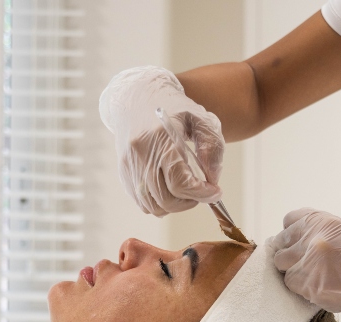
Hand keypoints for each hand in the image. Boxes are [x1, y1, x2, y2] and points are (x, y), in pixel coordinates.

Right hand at [99, 66, 223, 216]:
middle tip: (203, 191)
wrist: (137, 96)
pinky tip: (171, 188)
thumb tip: (212, 179)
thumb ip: (212, 146)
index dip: (202, 193)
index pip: (180, 182)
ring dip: (175, 205)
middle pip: (166, 199)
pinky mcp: (124, 172)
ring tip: (187, 191)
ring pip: (153, 206)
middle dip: (190, 201)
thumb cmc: (174, 107)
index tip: (216, 191)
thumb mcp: (202, 118)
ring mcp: (129, 165)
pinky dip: (159, 203)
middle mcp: (140, 153)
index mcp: (160, 137)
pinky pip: (142, 202)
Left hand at [270, 208, 340, 321]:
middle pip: (281, 244)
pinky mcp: (310, 286)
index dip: (292, 234)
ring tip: (312, 278)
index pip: (289, 221)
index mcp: (324, 221)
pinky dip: (301, 288)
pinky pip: (291, 285)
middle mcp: (313, 238)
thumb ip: (320, 236)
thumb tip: (297, 244)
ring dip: (294, 272)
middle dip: (290, 254)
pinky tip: (317, 288)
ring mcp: (309, 262)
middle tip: (304, 264)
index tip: (297, 242)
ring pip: (283, 266)